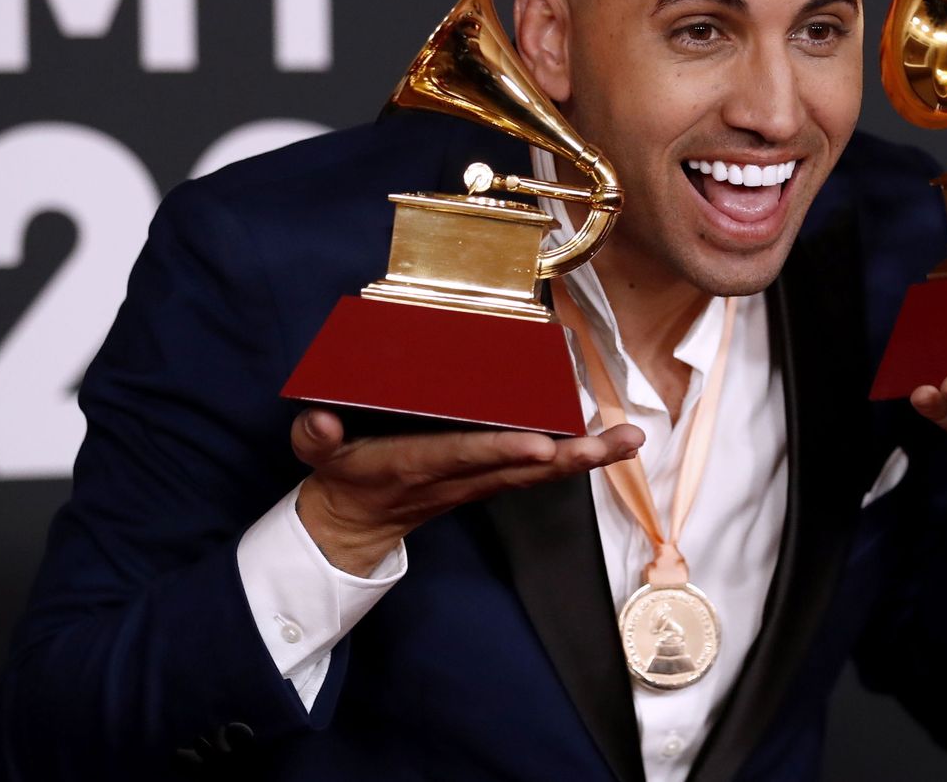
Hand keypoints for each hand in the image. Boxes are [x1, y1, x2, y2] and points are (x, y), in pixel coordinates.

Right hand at [292, 407, 643, 575]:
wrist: (355, 526)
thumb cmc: (342, 478)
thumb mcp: (318, 457)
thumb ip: (316, 436)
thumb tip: (319, 420)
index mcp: (416, 466)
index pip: (463, 456)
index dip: (500, 450)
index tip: (539, 443)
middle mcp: (457, 477)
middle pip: (522, 467)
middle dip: (572, 455)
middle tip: (620, 441)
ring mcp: (478, 481)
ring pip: (539, 470)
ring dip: (587, 457)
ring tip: (630, 438)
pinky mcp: (488, 479)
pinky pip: (539, 470)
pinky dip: (576, 457)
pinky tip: (610, 442)